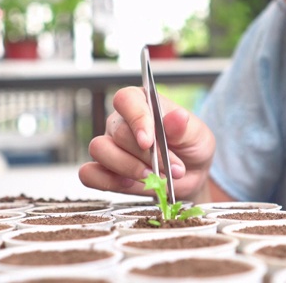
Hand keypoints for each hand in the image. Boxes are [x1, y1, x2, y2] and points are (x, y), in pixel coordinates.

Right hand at [78, 86, 215, 199]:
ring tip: (153, 178)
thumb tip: (177, 116)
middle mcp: (120, 122)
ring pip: (99, 150)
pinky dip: (106, 182)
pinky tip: (130, 185)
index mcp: (142, 103)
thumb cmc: (191, 148)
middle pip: (118, 132)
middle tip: (172, 170)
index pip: (126, 100)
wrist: (190, 177)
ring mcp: (109, 146)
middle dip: (146, 156)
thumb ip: (184, 128)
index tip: (149, 142)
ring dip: (128, 168)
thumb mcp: (197, 135)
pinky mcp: (104, 170)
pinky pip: (89, 174)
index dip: (135, 119)